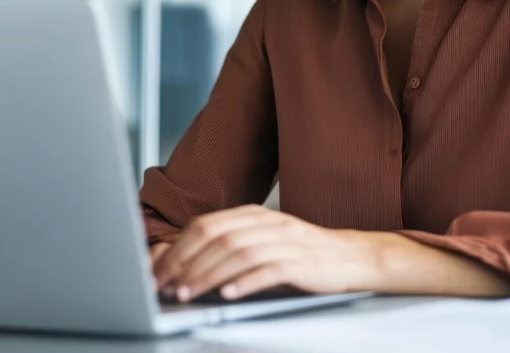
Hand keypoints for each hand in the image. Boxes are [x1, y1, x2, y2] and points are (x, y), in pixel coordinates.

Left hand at [151, 205, 378, 301]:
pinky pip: (268, 270)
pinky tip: (228, 294)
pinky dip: (245, 282)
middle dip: (186, 262)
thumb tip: (186, 264)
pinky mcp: (302, 262)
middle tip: (166, 286)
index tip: (159, 272)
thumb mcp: (264, 241)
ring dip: (208, 275)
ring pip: (237, 253)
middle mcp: (267, 222)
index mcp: (254, 214)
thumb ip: (232, 245)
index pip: (206, 225)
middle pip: (217, 237)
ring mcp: (285, 240)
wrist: (350, 257)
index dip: (178, 248)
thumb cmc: (301, 254)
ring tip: (188, 294)